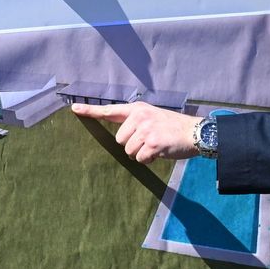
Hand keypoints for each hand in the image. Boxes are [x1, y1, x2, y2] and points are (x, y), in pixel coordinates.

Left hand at [73, 101, 198, 162]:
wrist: (196, 132)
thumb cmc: (174, 128)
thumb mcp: (153, 116)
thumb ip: (136, 122)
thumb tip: (122, 139)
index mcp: (138, 109)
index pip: (110, 110)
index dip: (91, 111)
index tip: (74, 109)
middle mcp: (140, 117)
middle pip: (120, 140)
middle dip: (133, 145)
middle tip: (150, 141)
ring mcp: (146, 130)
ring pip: (129, 151)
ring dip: (141, 154)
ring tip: (156, 146)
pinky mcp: (152, 143)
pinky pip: (141, 158)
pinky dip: (149, 159)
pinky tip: (161, 152)